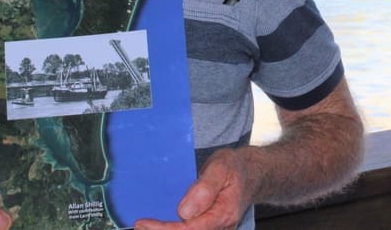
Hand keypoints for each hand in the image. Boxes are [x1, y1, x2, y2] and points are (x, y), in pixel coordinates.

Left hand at [134, 148, 252, 229]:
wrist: (252, 173)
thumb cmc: (235, 167)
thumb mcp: (221, 167)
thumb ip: (204, 188)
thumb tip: (184, 211)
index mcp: (223, 214)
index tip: (143, 223)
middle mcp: (220, 227)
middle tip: (138, 225)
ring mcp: (216, 229)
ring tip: (145, 226)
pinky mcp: (210, 227)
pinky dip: (174, 228)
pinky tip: (158, 224)